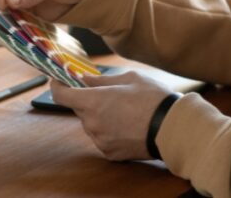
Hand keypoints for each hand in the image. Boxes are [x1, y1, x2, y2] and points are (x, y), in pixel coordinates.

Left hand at [50, 71, 172, 160]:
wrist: (173, 128)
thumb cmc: (153, 99)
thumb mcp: (129, 78)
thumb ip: (101, 80)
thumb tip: (84, 79)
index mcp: (94, 101)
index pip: (61, 96)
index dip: (57, 87)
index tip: (58, 81)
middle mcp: (93, 123)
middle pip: (79, 109)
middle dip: (88, 101)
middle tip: (107, 95)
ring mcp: (100, 140)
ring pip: (91, 124)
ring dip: (99, 117)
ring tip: (124, 111)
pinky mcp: (110, 153)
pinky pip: (102, 139)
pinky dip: (109, 131)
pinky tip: (127, 126)